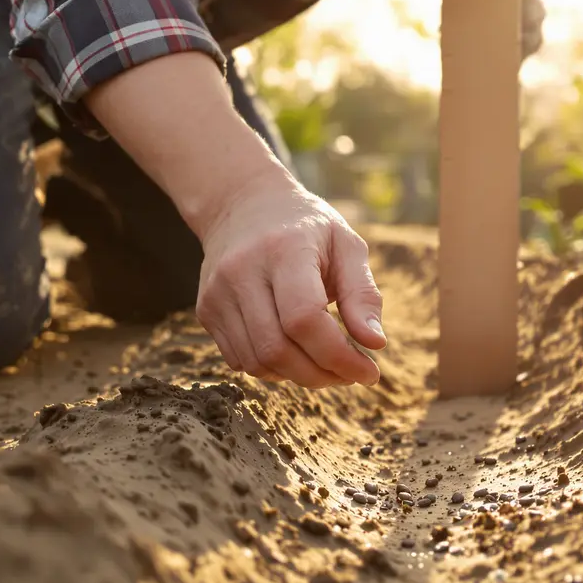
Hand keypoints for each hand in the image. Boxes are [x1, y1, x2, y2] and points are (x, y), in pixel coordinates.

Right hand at [81, 53, 385, 388]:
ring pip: (258, 361)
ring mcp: (217, 292)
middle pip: (278, 348)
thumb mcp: (346, 245)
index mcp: (284, 249)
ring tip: (326, 365)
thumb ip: (363, 294)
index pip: (304, 319)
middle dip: (322, 375)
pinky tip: (296, 353)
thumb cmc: (308, 228)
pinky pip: (241, 360)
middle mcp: (242, 271)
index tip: (369, 371)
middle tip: (349, 374)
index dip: (338, 355)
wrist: (244, 205)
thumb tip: (375, 344)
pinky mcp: (206, 310)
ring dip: (299, 377)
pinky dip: (274, 369)